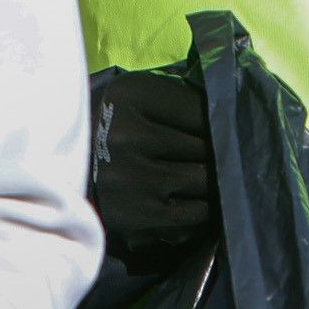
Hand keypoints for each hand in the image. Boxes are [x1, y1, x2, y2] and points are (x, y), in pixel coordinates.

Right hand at [89, 64, 215, 275]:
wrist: (69, 174)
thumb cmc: (120, 127)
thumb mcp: (141, 97)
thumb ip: (183, 97)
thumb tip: (238, 115)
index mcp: (130, 94)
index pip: (202, 109)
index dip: (223, 120)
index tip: (233, 128)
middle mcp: (127, 135)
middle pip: (207, 145)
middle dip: (224, 152)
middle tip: (234, 157)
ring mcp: (129, 177)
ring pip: (204, 179)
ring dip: (216, 180)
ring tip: (220, 178)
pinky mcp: (135, 213)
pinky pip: (194, 211)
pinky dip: (204, 207)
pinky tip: (200, 200)